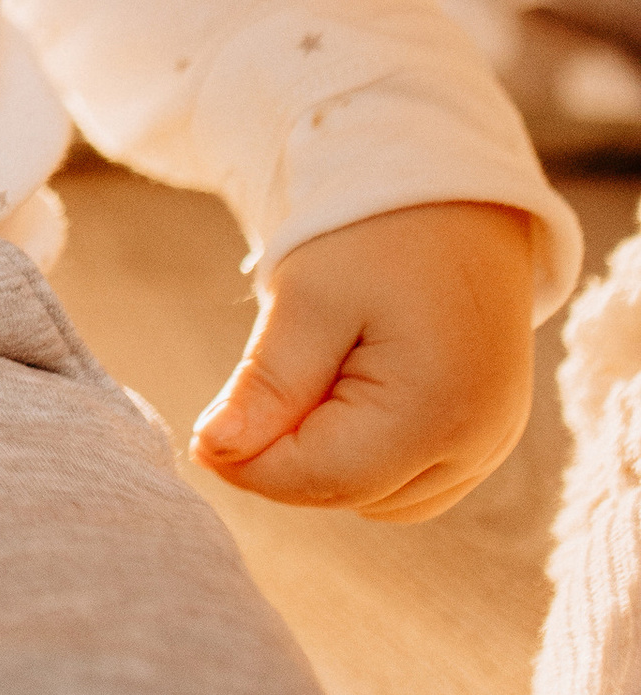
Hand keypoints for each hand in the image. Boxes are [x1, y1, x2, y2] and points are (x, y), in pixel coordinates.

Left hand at [190, 201, 533, 522]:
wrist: (451, 195)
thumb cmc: (373, 235)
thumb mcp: (307, 299)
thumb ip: (265, 386)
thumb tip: (213, 452)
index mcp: (435, 410)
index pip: (321, 480)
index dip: (249, 466)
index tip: (204, 434)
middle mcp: (477, 442)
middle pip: (349, 494)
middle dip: (291, 456)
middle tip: (270, 379)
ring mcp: (491, 444)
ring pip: (379, 499)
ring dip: (331, 458)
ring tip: (323, 369)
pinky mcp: (489, 438)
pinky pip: (413, 483)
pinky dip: (369, 456)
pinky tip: (353, 390)